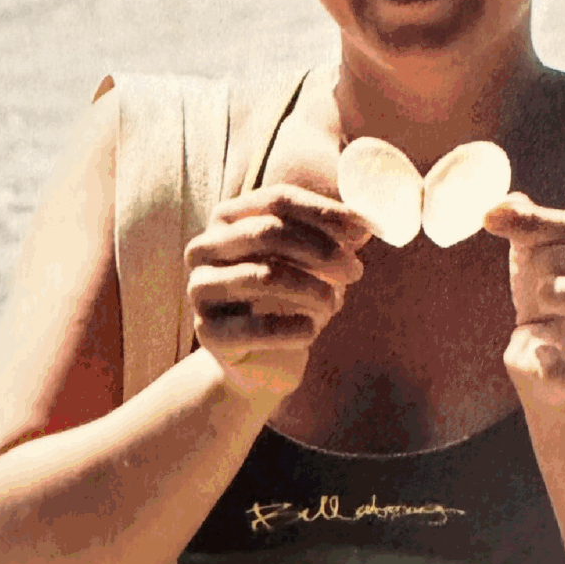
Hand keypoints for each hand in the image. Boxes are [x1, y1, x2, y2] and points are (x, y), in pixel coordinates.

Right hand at [184, 184, 369, 403]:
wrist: (259, 363)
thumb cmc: (286, 301)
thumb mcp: (307, 263)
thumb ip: (331, 238)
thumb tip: (364, 226)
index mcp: (227, 220)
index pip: (276, 200)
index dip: (324, 212)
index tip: (364, 230)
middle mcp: (203, 249)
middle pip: (267, 232)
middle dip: (322, 251)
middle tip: (355, 271)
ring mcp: (199, 290)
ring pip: (264, 276)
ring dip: (314, 290)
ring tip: (334, 303)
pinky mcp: (208, 333)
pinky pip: (261, 328)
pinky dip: (299, 328)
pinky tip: (312, 330)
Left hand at [485, 195, 564, 407]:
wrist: (546, 362)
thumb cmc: (552, 293)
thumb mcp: (538, 251)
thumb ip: (524, 222)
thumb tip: (498, 206)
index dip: (543, 223)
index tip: (494, 220)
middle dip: (550, 256)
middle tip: (531, 272)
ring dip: (559, 291)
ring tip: (540, 295)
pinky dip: (555, 364)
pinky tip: (538, 350)